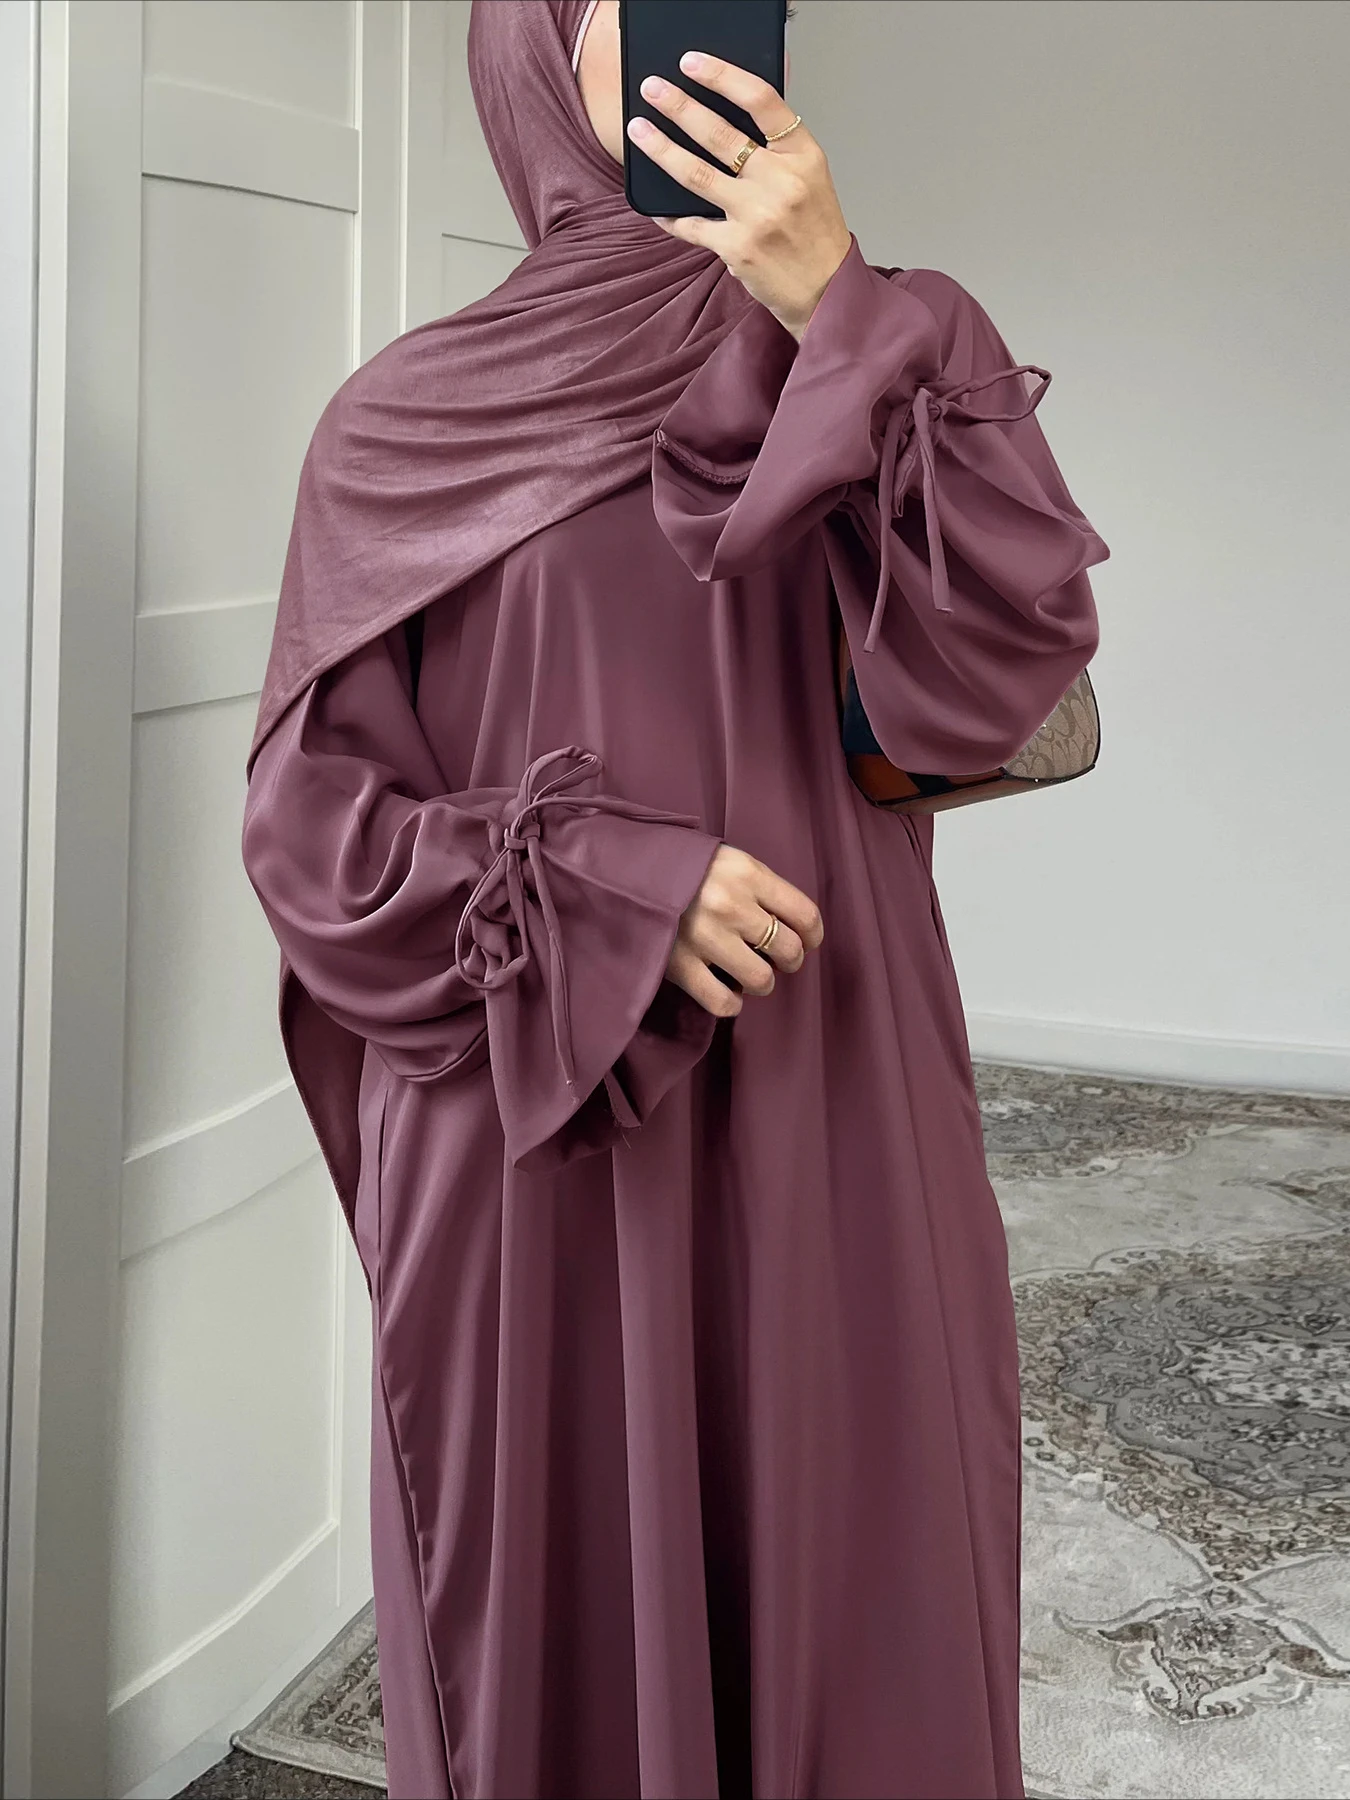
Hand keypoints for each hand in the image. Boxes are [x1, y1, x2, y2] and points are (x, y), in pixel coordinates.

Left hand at [627, 51, 852, 341]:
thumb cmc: (815, 232)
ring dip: (661, 148)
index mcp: (802, 155)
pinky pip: (691, 224)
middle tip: (651, 89)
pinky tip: (654, 205)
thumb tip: (735, 106)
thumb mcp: (810, 177)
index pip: (760, 100)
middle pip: (719, 133)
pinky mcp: (736, 247)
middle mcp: (780, 181)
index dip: (722, 75)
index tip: (692, 63)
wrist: (827, 290)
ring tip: (639, 130)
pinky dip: (669, 214)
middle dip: (679, 106)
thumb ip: (778, 144)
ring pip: (696, 172)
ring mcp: (756, 215)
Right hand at [666, 844, 823, 1017]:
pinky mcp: (681, 966)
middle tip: (777, 959)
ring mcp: (706, 938)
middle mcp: (732, 906)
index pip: (804, 913)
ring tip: (750, 975)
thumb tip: (787, 920)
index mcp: (747, 873)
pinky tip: (730, 995)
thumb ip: (754, 883)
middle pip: (789, 949)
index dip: (813, 935)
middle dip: (790, 959)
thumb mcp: (722, 858)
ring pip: (762, 979)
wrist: (618, 871)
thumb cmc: (676, 864)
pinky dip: (733, 1003)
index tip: (809, 941)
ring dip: (762, 981)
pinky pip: (724, 1002)